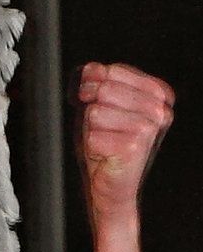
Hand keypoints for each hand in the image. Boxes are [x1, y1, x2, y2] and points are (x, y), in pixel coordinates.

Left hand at [76, 62, 173, 225]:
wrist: (110, 182)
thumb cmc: (106, 141)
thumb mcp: (99, 103)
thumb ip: (96, 81)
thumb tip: (92, 69)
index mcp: (158, 93)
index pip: (113, 70)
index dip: (94, 84)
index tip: (97, 102)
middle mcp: (159, 109)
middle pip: (104, 89)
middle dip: (91, 106)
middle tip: (99, 126)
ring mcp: (150, 128)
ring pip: (96, 111)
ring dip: (91, 128)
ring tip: (104, 140)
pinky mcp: (135, 147)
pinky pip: (93, 134)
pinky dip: (91, 145)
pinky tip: (105, 154)